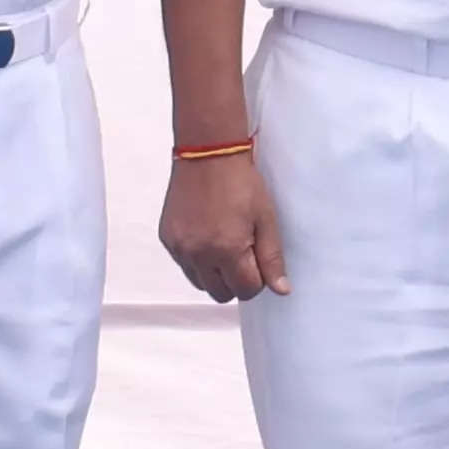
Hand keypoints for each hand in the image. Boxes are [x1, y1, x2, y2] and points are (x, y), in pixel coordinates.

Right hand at [160, 146, 286, 302]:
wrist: (207, 155)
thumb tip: (280, 289)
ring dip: (215, 274)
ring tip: (224, 245)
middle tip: (243, 254)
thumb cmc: (240, 183)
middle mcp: (198, 254)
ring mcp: (179, 248)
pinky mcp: (167, 239)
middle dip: (236, 281)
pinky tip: (207, 237)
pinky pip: (184, 265)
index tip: (258, 260)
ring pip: (200, 283)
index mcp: (227, 250)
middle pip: (220, 294)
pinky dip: (197, 260)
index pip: (245, 290)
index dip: (257, 280)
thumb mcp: (266, 219)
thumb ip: (272, 258)